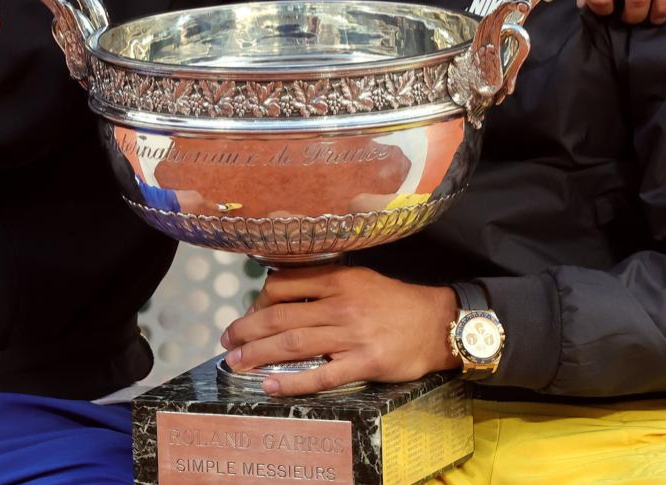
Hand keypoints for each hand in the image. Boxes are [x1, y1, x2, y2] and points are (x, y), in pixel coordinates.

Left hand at [219, 266, 457, 396]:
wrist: (438, 324)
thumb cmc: (395, 302)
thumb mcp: (360, 279)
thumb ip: (324, 284)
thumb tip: (281, 293)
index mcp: (338, 280)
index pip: (283, 286)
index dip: (258, 302)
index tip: (248, 315)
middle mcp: (341, 305)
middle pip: (280, 317)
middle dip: (247, 330)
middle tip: (227, 341)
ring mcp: (352, 336)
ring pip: (293, 345)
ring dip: (258, 354)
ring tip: (236, 363)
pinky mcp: (364, 363)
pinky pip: (321, 375)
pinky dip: (292, 382)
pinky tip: (271, 385)